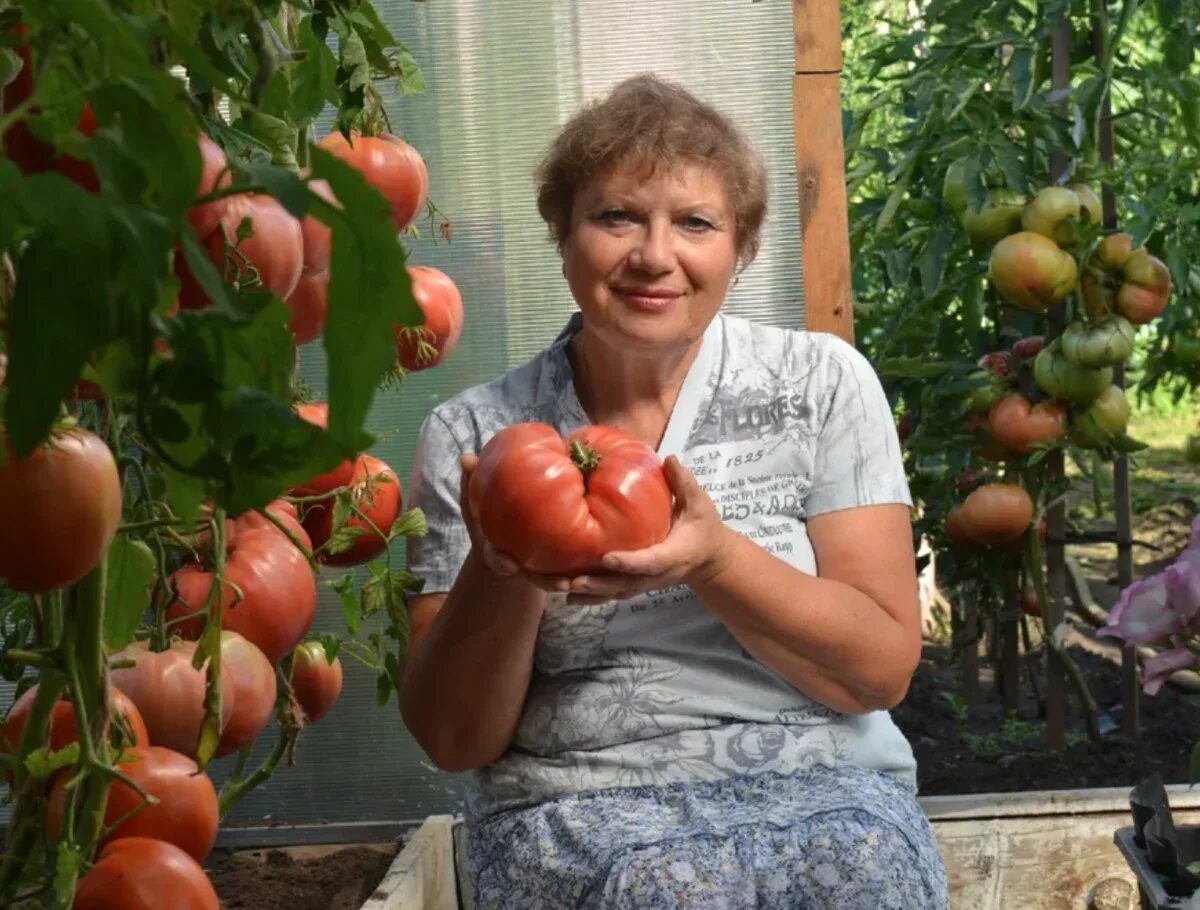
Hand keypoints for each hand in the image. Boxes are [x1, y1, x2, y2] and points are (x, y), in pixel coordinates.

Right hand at [458, 453, 572, 593]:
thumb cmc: (489, 511)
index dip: (502, 563)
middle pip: (534, 577)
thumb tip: (466, 456)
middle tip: (563, 583)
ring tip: (585, 581)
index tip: (509, 564)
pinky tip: (604, 564)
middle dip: (548, 582)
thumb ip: (472, 480)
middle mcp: (520, 563)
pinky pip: (573, 567)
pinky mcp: (559, 561)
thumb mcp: (476, 497)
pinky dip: (586, 569)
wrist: (504, 529)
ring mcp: (540, 566)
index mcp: (498, 550)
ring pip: (556, 579)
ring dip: (571, 581)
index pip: (498, 560)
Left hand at [562, 455, 735, 604]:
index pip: (651, 562)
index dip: (630, 563)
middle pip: (626, 585)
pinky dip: (591, 596)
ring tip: (562, 588)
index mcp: (674, 555)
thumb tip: (669, 459)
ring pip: (616, 593)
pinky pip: (612, 593)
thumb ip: (684, 483)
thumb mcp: (700, 504)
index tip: (607, 558)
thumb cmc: (703, 527)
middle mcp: (657, 574)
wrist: (709, 559)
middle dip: (599, 584)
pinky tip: (567, 595)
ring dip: (589, 593)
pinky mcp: (637, 584)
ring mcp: (646, 583)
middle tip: (572, 581)